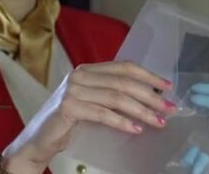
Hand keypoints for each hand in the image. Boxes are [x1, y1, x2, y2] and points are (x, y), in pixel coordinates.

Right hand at [1, 61, 174, 173]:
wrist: (39, 142)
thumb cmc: (70, 123)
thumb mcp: (95, 103)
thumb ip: (114, 95)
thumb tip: (151, 97)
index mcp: (88, 70)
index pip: (124, 67)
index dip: (148, 75)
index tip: (167, 87)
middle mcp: (80, 75)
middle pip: (124, 82)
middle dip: (150, 96)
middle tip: (169, 109)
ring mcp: (73, 90)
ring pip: (117, 97)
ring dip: (142, 111)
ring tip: (158, 121)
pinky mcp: (69, 107)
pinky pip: (103, 113)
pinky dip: (122, 122)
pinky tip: (136, 129)